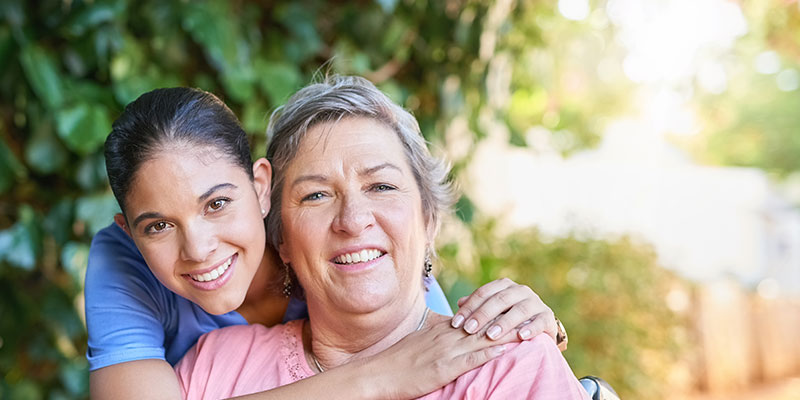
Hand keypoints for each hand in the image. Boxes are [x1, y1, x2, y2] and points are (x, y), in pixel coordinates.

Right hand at [364, 316, 516, 398]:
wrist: (378, 373)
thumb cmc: (396, 361)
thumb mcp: (419, 341)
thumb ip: (436, 335)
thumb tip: (451, 331)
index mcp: (441, 330)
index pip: (473, 317)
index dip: (495, 313)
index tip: (514, 308)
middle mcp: (446, 336)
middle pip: (482, 324)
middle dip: (506, 320)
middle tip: (527, 314)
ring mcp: (445, 351)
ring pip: (481, 339)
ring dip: (504, 333)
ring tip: (526, 329)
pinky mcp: (443, 368)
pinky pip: (470, 359)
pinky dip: (488, 353)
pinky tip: (504, 349)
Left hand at [451, 278, 558, 342]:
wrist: (539, 324)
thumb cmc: (509, 317)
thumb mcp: (493, 310)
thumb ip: (478, 306)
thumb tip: (460, 303)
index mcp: (504, 286)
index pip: (483, 293)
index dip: (469, 308)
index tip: (456, 323)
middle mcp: (520, 291)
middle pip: (499, 300)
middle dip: (482, 315)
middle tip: (469, 329)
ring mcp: (535, 303)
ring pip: (519, 310)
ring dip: (504, 322)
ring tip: (491, 335)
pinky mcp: (547, 317)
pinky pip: (540, 321)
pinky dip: (531, 328)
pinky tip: (521, 336)